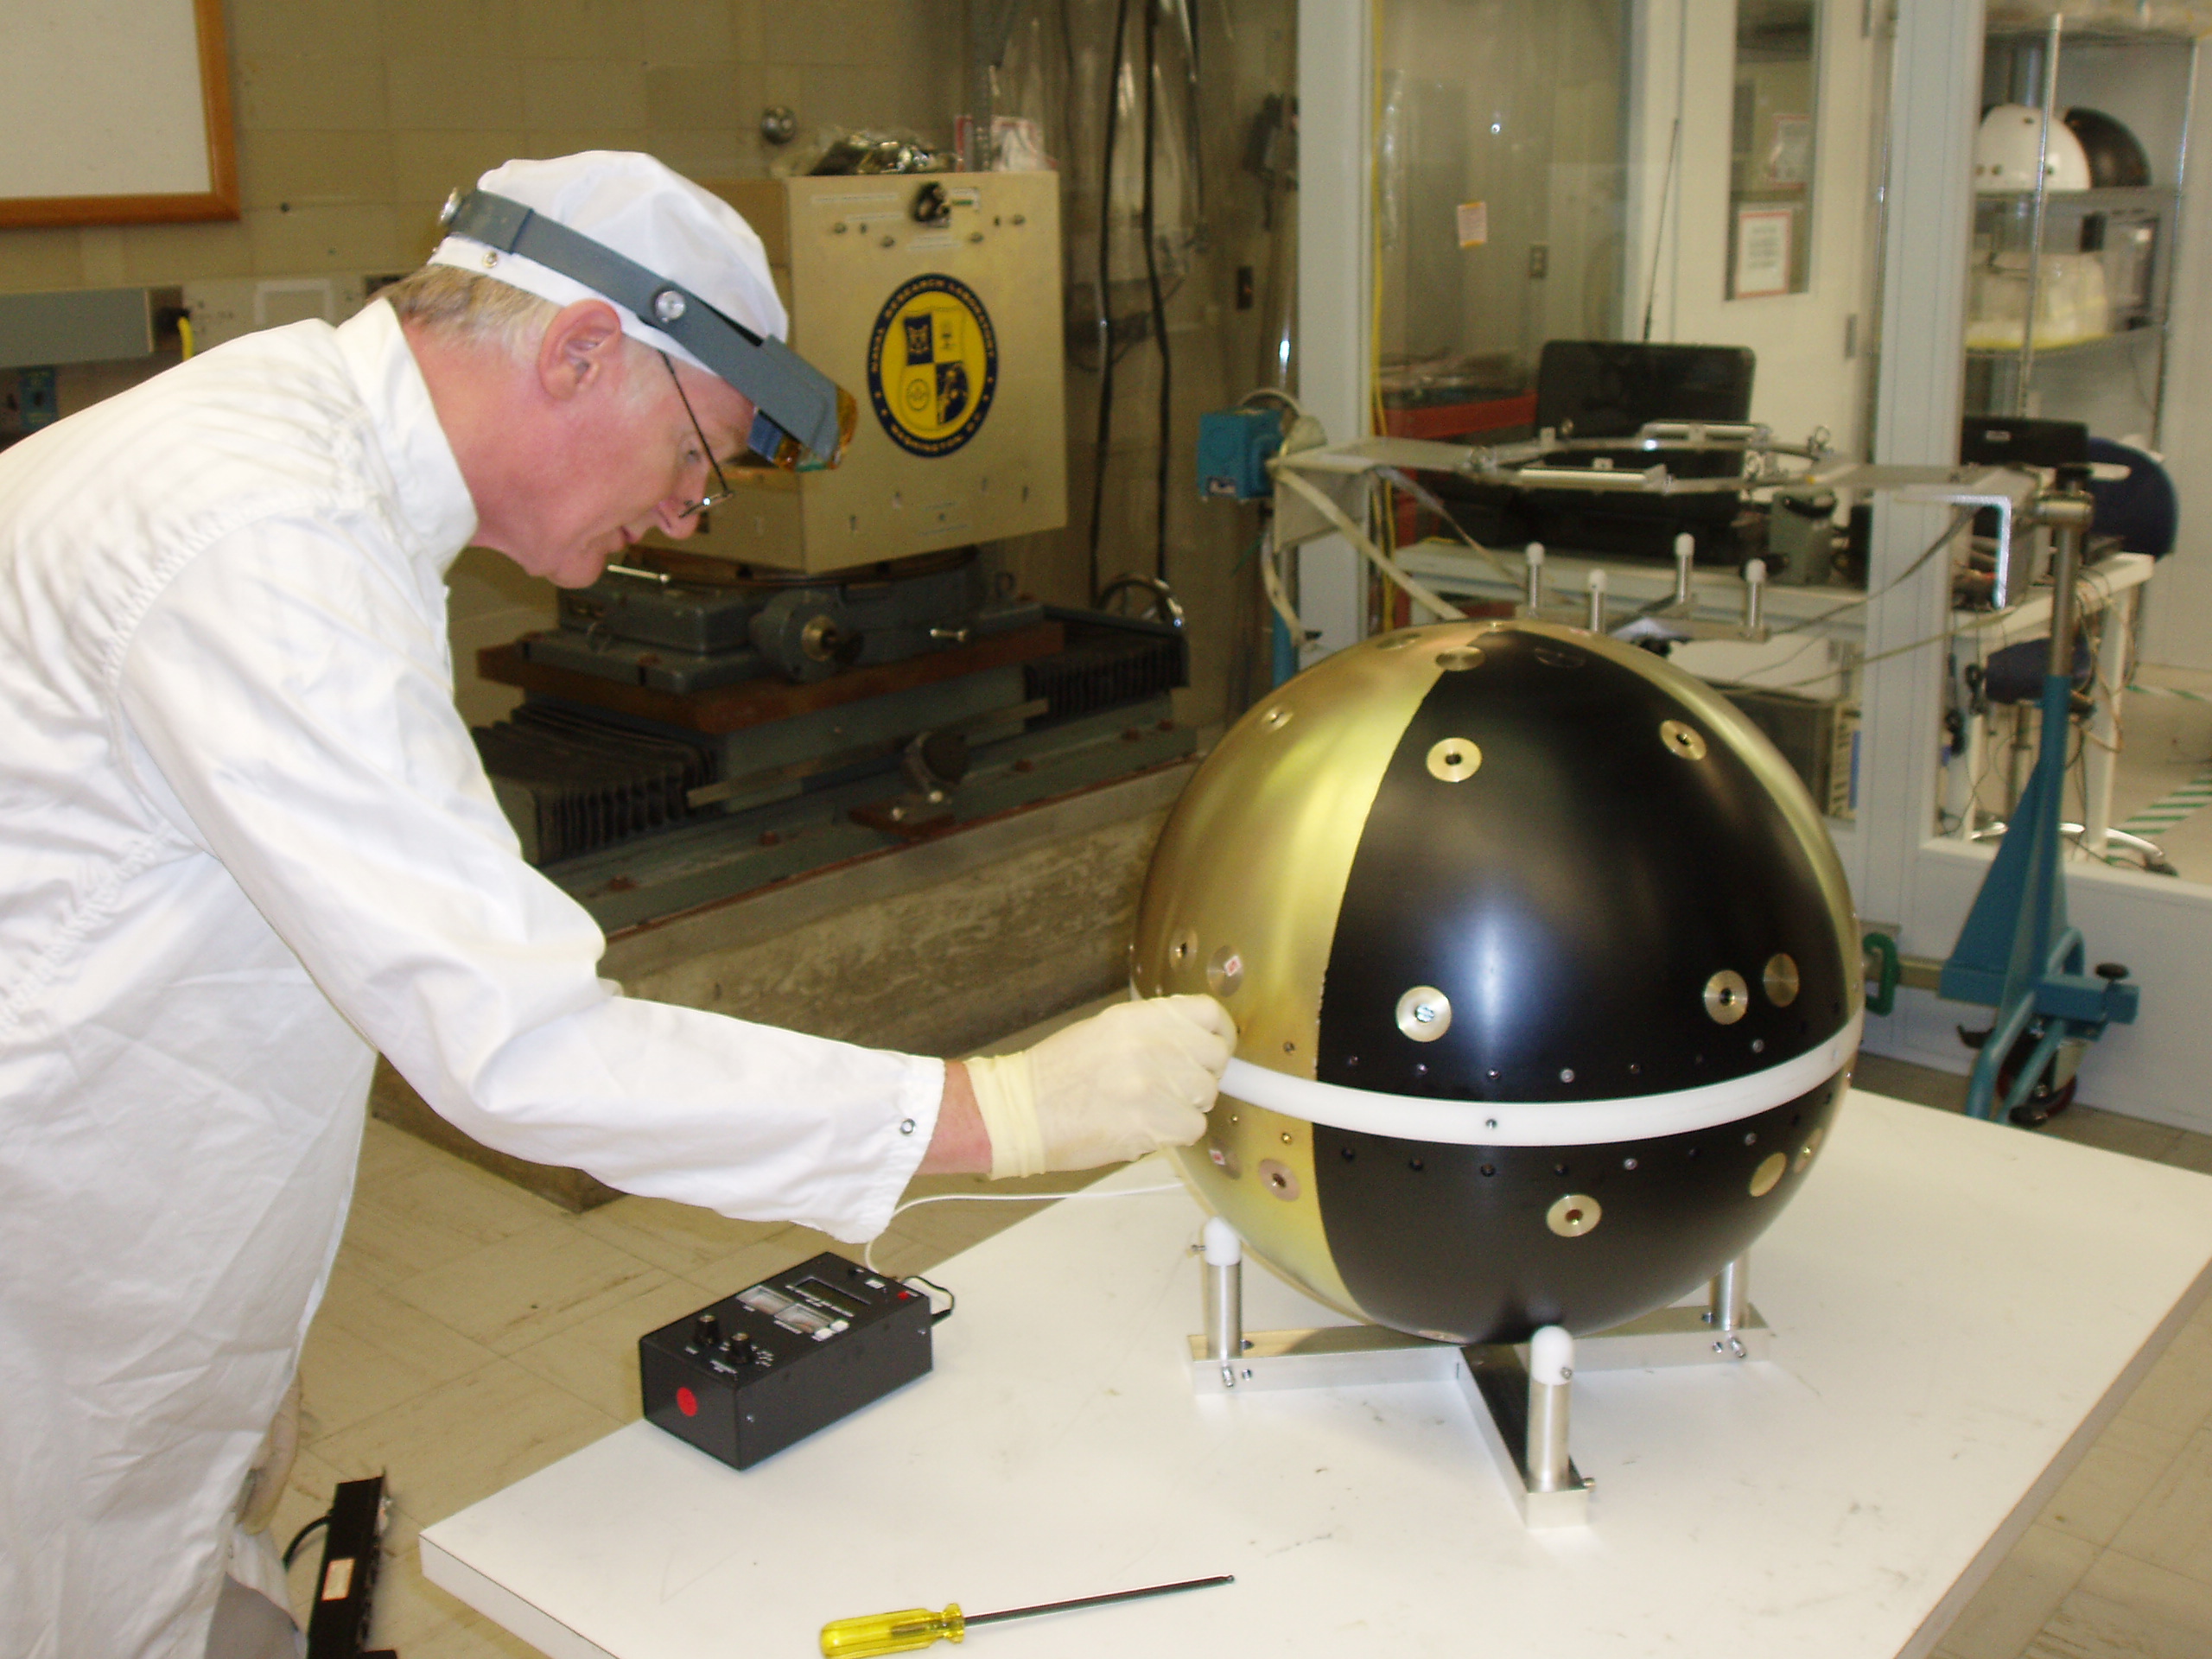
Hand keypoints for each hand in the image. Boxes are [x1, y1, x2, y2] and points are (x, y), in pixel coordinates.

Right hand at [964, 995, 1236, 1177]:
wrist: (1019, 1113)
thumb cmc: (1057, 1075)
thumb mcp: (1105, 1030)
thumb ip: (1153, 1031)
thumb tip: (1197, 1042)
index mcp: (1137, 1018)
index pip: (1209, 1014)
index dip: (1221, 1033)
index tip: (1216, 1047)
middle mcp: (1148, 1045)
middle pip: (1215, 1058)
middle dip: (1202, 1076)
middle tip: (1175, 1087)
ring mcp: (1150, 1084)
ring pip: (1205, 1097)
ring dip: (1185, 1107)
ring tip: (1149, 1109)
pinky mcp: (1148, 1122)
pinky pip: (1191, 1129)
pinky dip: (1173, 1134)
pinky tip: (1143, 1128)